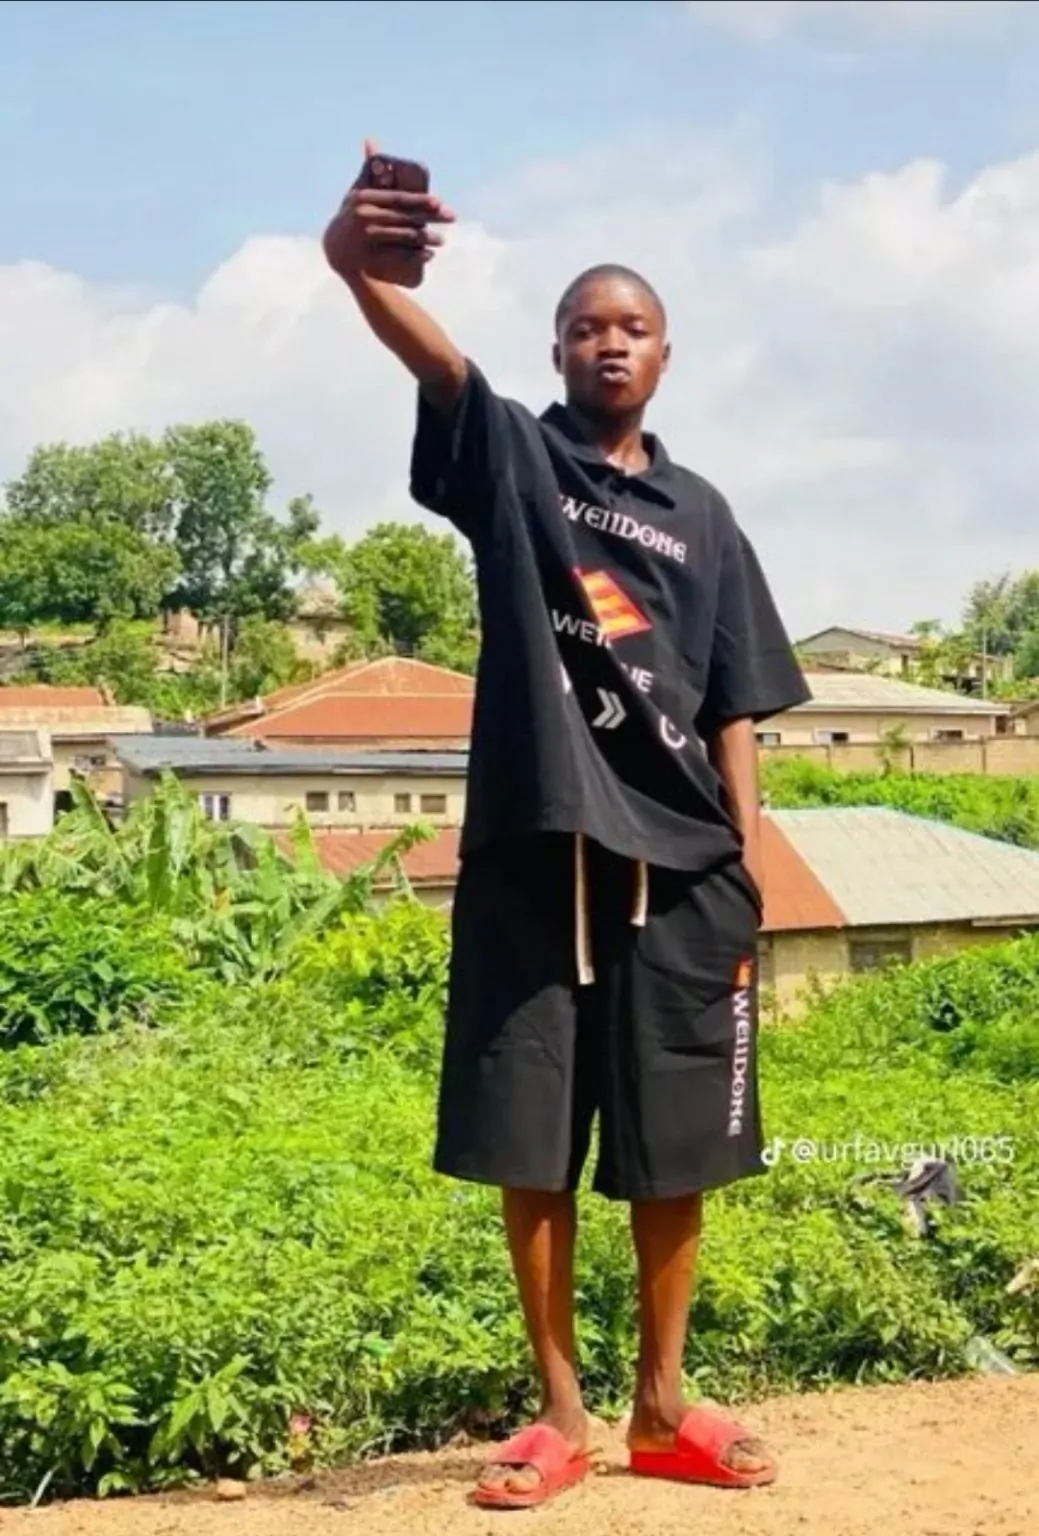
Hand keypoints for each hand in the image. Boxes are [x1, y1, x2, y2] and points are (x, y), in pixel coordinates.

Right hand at [322, 138, 454, 289]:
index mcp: (364, 198)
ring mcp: (365, 237)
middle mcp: (363, 215)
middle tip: (451, 217)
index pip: (398, 198)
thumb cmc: (351, 216)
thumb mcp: (357, 193)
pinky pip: (397, 257)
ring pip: (403, 237)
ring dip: (426, 239)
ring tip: (443, 240)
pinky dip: (414, 257)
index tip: (439, 201)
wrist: (337, 250)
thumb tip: (370, 139)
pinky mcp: (368, 257)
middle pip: (405, 216)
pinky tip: (429, 255)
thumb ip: (368, 171)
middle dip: (431, 218)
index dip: (420, 199)